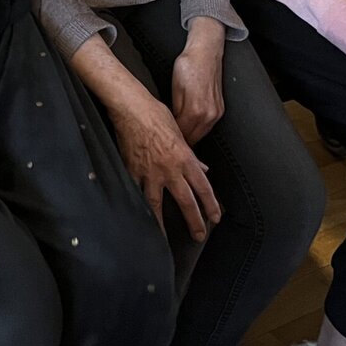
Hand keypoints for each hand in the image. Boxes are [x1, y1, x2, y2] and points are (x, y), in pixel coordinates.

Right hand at [112, 92, 221, 240]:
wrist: (131, 108)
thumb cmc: (155, 114)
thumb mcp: (180, 132)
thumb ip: (191, 154)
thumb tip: (201, 169)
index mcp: (185, 158)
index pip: (203, 188)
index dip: (210, 206)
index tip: (214, 217)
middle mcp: (170, 169)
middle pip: (186, 202)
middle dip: (194, 221)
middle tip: (199, 235)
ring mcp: (149, 172)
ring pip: (157, 204)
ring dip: (162, 224)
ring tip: (164, 238)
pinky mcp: (132, 170)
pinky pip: (136, 192)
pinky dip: (137, 204)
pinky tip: (138, 215)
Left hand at [170, 19, 225, 144]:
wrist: (206, 52)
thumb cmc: (189, 65)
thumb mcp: (175, 87)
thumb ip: (174, 109)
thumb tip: (171, 123)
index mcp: (196, 110)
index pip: (182, 135)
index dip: (172, 139)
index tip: (163, 142)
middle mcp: (209, 114)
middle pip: (193, 138)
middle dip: (181, 142)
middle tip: (168, 143)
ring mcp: (217, 113)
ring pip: (201, 134)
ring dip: (190, 136)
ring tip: (176, 137)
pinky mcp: (220, 109)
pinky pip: (207, 126)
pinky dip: (197, 129)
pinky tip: (188, 127)